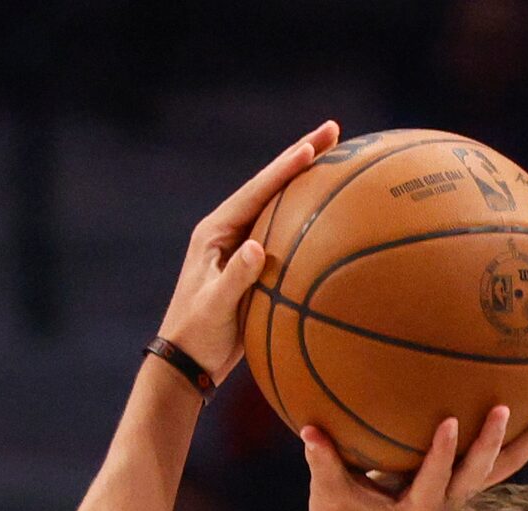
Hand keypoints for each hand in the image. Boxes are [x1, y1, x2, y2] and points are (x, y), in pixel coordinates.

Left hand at [156, 122, 338, 383]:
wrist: (187, 363)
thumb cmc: (196, 336)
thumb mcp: (214, 308)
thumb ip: (235, 278)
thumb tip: (256, 248)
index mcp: (215, 232)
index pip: (257, 190)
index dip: (286, 167)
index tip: (314, 146)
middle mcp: (228, 231)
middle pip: (270, 186)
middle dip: (302, 157)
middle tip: (334, 130)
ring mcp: (241, 247)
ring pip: (279, 205)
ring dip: (307, 182)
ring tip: (339, 157)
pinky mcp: (253, 265)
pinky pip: (287, 232)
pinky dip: (309, 217)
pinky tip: (335, 211)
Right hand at [302, 397, 527, 510]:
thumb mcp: (327, 495)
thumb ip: (322, 463)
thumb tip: (307, 431)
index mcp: (414, 510)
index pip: (433, 483)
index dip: (442, 456)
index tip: (448, 422)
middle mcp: (448, 504)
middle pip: (479, 476)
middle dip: (490, 444)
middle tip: (501, 407)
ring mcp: (463, 494)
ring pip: (506, 468)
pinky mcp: (470, 482)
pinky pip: (506, 458)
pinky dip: (526, 432)